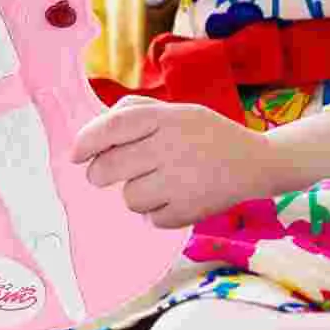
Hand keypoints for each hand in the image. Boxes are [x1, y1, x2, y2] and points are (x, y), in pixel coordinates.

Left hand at [71, 96, 285, 228]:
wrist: (255, 162)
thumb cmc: (204, 134)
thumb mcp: (174, 110)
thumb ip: (134, 112)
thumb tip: (93, 131)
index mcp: (165, 117)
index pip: (113, 126)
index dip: (87, 140)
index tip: (74, 154)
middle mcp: (171, 147)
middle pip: (109, 168)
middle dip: (99, 173)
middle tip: (107, 172)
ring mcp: (182, 180)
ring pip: (129, 198)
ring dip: (135, 194)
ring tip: (157, 183)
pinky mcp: (191, 210)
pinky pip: (152, 219)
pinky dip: (158, 212)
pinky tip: (175, 197)